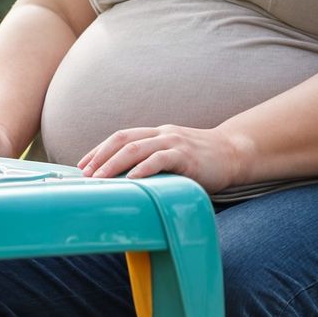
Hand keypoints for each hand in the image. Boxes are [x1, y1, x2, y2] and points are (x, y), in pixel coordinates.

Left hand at [77, 124, 246, 191]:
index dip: (99, 149)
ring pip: (137, 148)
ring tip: (100, 179)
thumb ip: (153, 162)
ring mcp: (174, 143)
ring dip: (115, 164)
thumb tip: (127, 183)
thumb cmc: (202, 161)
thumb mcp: (173, 157)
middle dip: (101, 157)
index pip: (120, 136)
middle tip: (85, 175)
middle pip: (123, 140)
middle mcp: (162, 134)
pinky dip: (144, 168)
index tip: (82, 166)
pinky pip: (161, 159)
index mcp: (156, 133)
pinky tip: (132, 179)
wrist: (235, 153)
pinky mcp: (187, 156)